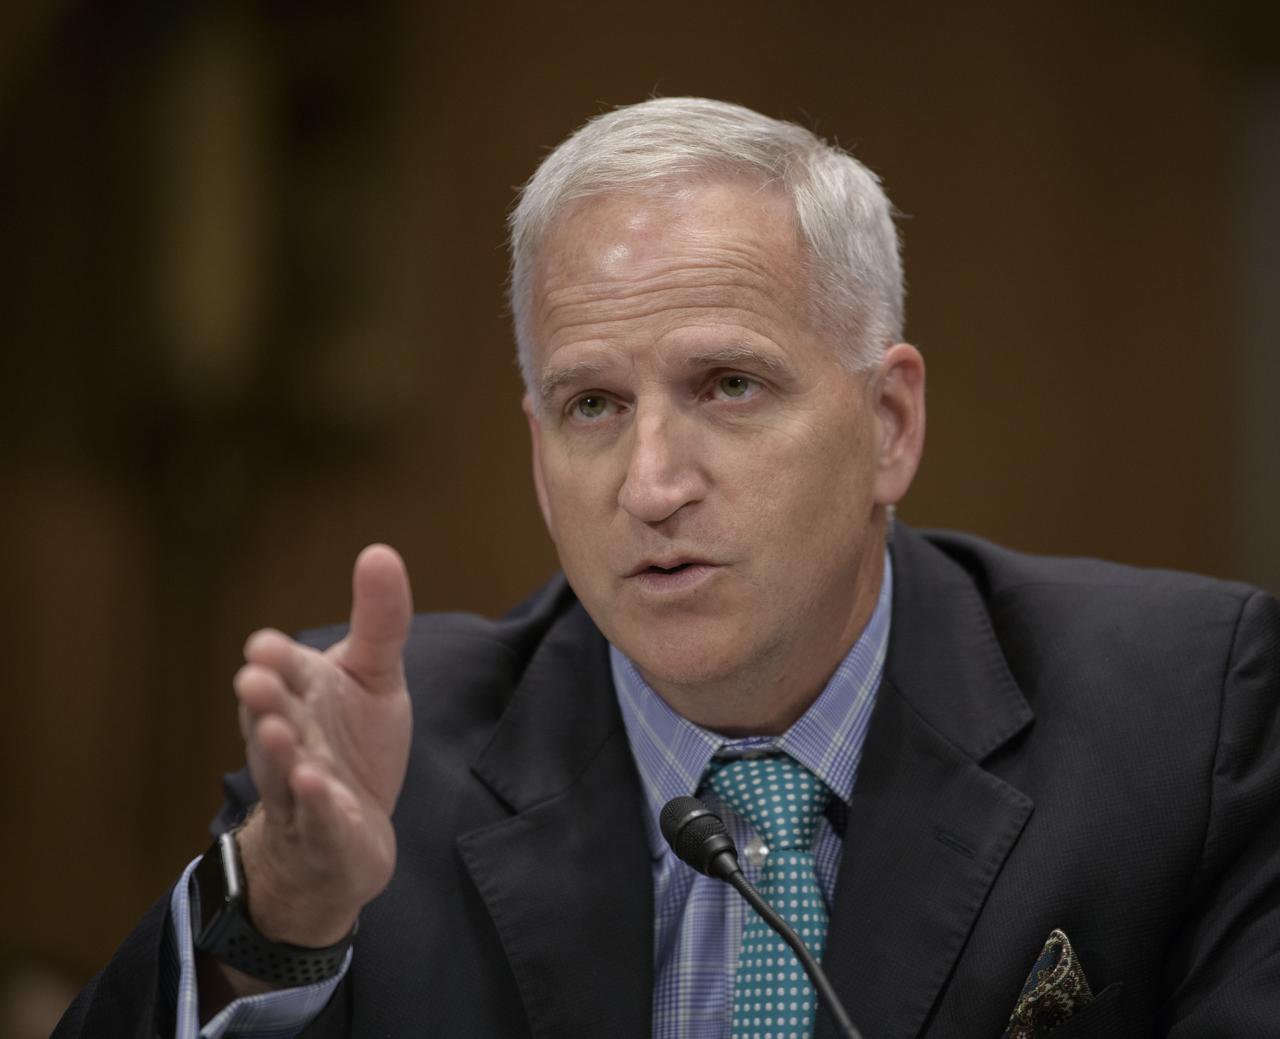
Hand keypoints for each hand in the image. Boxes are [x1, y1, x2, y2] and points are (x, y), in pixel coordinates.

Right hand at [231, 544, 412, 947]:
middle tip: (254, 678)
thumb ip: (379, 622)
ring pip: (282, 771)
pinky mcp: (325, 834)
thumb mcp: (374, 678)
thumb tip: (380, 551)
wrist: (347, 834)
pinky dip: (315, 805)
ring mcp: (301, 792)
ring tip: (277, 730)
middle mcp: (291, 740)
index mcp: (300, 696)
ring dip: (278, 753)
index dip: (275, 662)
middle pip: (271, 719)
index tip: (265, 646)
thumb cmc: (352, 745)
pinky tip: (315, 786)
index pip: (284, 673)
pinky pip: (317, 820)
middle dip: (264, 700)